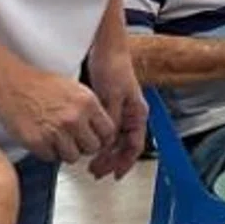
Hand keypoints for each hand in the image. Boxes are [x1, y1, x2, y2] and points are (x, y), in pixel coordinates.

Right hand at [0, 61, 115, 163]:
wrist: (11, 83)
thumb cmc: (42, 85)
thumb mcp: (75, 89)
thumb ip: (91, 109)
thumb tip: (103, 131)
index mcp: (87, 102)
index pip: (108, 132)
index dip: (102, 138)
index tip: (95, 139)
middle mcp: (74, 117)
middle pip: (93, 148)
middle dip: (84, 147)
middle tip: (74, 141)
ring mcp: (56, 131)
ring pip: (73, 157)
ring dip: (66, 152)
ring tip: (57, 139)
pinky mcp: (38, 142)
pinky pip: (51, 158)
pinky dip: (48, 152)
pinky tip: (43, 139)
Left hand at [87, 39, 147, 180]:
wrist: (107, 49)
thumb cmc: (113, 68)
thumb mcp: (112, 97)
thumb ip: (111, 121)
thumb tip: (106, 142)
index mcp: (137, 114)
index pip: (135, 146)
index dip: (125, 163)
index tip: (114, 174)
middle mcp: (131, 115)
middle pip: (124, 146)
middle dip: (111, 161)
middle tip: (95, 172)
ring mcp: (121, 111)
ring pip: (114, 140)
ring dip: (104, 153)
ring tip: (90, 162)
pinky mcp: (109, 107)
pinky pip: (106, 130)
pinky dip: (98, 140)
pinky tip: (87, 144)